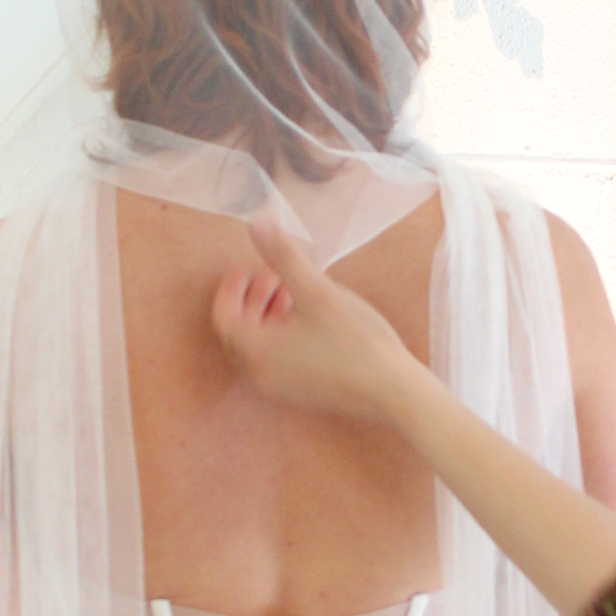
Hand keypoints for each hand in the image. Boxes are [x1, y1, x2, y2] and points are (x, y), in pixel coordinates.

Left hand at [211, 221, 415, 424]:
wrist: (392, 391)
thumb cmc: (354, 340)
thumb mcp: (317, 291)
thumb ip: (283, 256)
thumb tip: (256, 222)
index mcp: (256, 350)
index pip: (223, 317)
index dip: (230, 289)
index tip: (246, 267)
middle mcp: (260, 374)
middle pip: (239, 332)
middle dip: (251, 299)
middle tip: (272, 275)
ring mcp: (280, 388)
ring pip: (258, 346)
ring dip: (267, 316)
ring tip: (292, 292)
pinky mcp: (300, 393)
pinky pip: (275, 360)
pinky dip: (280, 336)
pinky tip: (308, 320)